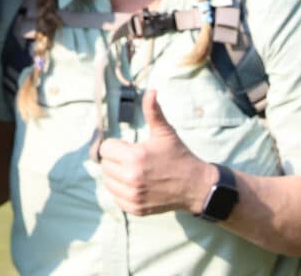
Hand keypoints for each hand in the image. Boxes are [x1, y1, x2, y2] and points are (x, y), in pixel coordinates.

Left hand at [97, 89, 210, 215]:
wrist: (195, 186)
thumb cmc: (179, 156)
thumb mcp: (165, 132)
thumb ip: (153, 112)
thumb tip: (151, 90)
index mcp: (135, 157)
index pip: (105, 149)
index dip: (116, 146)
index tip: (129, 147)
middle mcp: (131, 178)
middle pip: (105, 165)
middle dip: (116, 160)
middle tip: (133, 159)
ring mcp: (133, 196)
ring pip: (107, 182)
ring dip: (116, 176)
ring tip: (134, 172)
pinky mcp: (135, 209)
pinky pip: (115, 197)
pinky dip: (121, 191)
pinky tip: (136, 185)